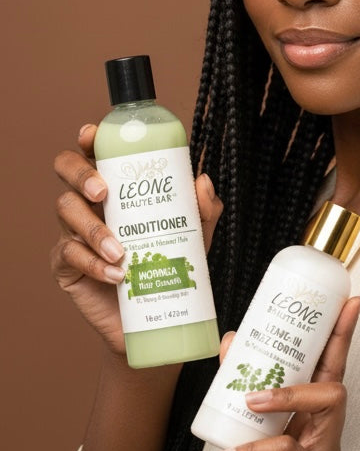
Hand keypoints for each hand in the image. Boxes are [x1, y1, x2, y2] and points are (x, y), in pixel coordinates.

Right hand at [50, 124, 222, 357]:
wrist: (159, 314)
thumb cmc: (171, 262)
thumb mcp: (196, 234)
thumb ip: (204, 208)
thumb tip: (202, 180)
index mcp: (118, 187)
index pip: (95, 153)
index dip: (88, 140)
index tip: (91, 136)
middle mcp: (91, 203)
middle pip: (66, 171)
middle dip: (80, 175)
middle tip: (103, 192)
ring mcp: (73, 232)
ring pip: (66, 212)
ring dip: (94, 230)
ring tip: (122, 252)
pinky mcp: (66, 265)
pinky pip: (68, 255)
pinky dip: (93, 263)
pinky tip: (116, 274)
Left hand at [213, 297, 359, 450]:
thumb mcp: (238, 430)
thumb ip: (236, 390)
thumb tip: (231, 341)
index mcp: (312, 419)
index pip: (330, 369)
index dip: (341, 335)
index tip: (350, 301)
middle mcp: (325, 435)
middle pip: (338, 382)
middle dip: (329, 349)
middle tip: (290, 338)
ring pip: (328, 407)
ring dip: (288, 395)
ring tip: (252, 399)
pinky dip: (259, 448)